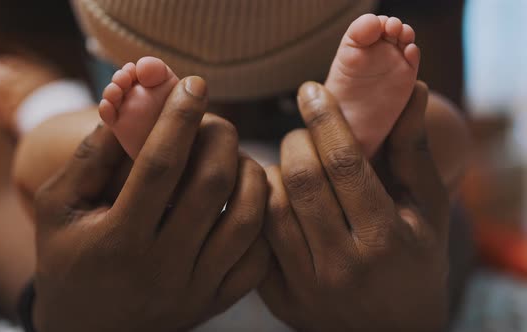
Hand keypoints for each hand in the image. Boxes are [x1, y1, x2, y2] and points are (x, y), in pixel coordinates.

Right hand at [32, 77, 269, 331]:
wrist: (88, 330)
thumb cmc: (68, 258)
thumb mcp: (58, 206)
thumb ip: (91, 157)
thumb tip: (130, 106)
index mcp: (119, 240)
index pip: (160, 165)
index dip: (179, 118)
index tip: (193, 84)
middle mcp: (164, 268)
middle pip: (212, 185)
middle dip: (219, 135)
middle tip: (213, 117)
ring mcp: (197, 289)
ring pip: (248, 217)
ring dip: (249, 172)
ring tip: (231, 155)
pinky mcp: (217, 302)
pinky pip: (260, 254)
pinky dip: (262, 217)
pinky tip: (244, 197)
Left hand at [259, 81, 449, 331]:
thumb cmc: (416, 261)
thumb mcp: (428, 209)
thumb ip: (414, 151)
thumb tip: (410, 88)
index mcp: (385, 239)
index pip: (345, 163)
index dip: (324, 118)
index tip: (311, 89)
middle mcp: (342, 266)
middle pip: (300, 180)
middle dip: (296, 140)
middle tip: (304, 132)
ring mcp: (305, 287)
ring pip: (270, 207)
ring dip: (273, 170)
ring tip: (290, 163)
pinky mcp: (278, 298)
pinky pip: (254, 238)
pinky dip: (259, 206)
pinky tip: (273, 194)